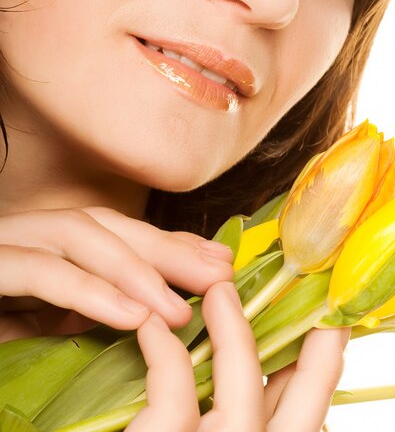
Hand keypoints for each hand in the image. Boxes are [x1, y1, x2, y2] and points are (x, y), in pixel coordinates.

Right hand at [0, 207, 232, 340]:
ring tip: (180, 306)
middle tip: (219, 275)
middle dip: (167, 249)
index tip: (220, 261)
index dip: (172, 244)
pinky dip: (88, 291)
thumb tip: (143, 307)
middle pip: (110, 226)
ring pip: (79, 235)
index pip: (120, 233)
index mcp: (47, 243)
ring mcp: (2, 242)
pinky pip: (38, 271)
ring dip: (136, 269)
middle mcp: (27, 232)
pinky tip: (130, 315)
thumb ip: (87, 306)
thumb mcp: (45, 322)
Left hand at [130, 281, 348, 431]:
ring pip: (242, 378)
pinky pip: (173, 387)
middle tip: (306, 280)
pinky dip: (164, 348)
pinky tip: (151, 327)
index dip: (328, 352)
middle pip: (309, 391)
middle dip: (316, 332)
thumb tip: (274, 360)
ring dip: (233, 324)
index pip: (316, 400)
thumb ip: (255, 410)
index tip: (329, 312)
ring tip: (221, 289)